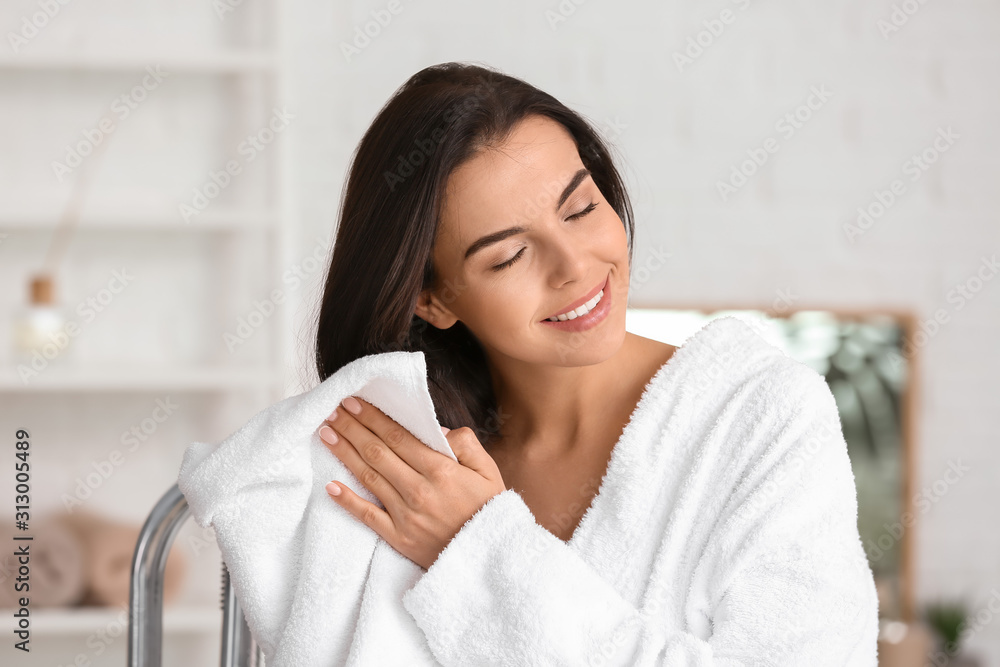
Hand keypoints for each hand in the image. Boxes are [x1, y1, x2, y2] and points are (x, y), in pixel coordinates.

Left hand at [318, 395, 505, 569]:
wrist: (491, 558)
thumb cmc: (489, 510)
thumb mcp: (489, 471)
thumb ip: (466, 444)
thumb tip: (438, 430)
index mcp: (441, 470)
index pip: (398, 437)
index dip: (373, 418)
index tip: (354, 402)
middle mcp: (419, 490)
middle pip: (377, 452)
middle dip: (352, 428)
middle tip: (333, 410)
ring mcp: (406, 515)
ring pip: (368, 477)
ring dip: (345, 453)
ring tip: (327, 434)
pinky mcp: (399, 537)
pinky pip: (368, 516)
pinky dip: (347, 501)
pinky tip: (330, 486)